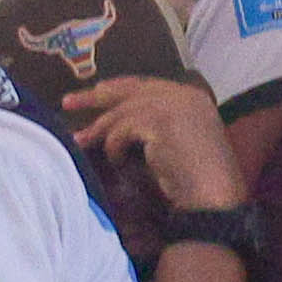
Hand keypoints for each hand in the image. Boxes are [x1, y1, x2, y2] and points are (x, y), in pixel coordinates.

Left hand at [70, 72, 244, 216]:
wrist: (213, 197)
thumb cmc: (195, 181)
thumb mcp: (176, 143)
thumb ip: (154, 126)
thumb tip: (115, 123)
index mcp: (193, 97)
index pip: (146, 85)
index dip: (118, 89)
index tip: (94, 93)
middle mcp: (184, 95)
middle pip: (130, 88)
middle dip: (95, 96)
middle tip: (68, 102)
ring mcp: (173, 105)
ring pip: (122, 111)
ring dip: (100, 130)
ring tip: (82, 143)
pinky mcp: (160, 121)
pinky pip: (122, 129)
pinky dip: (114, 145)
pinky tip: (118, 160)